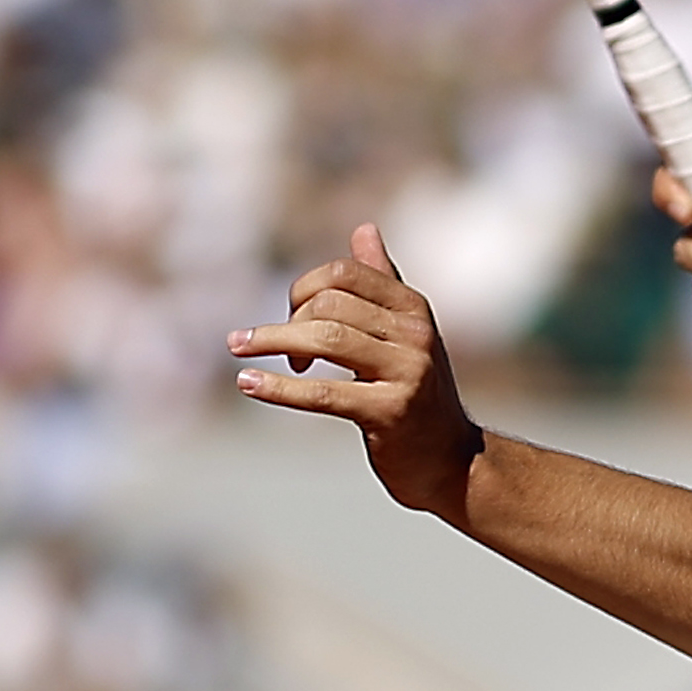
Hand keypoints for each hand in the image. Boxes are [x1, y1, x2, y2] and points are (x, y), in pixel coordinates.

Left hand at [231, 224, 483, 522]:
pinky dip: (278, 387)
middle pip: (329, 304)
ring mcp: (405, 372)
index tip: (290, 318)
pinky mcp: (390, 413)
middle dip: (288, 322)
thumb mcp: (404, 334)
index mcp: (412, 308)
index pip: (343, 274)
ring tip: (239, 354)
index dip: (303, 290)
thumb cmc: (418, 395)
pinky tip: (247, 383)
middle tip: (275, 351)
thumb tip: (363, 228)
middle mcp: (413, 334)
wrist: (452, 462)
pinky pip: (322, 392)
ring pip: (324, 340)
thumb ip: (382, 283)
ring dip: (271, 344)